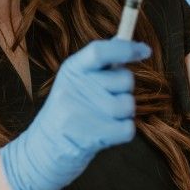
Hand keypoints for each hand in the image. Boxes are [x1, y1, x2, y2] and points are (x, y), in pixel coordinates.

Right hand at [0, 38, 151, 189]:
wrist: (45, 148)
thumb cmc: (67, 110)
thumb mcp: (74, 80)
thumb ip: (99, 63)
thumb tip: (125, 42)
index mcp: (72, 69)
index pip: (100, 51)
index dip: (126, 49)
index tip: (144, 50)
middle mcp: (76, 87)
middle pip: (124, 79)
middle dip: (124, 89)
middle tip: (106, 98)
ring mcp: (83, 112)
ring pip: (128, 104)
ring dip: (123, 113)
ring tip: (103, 117)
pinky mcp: (93, 135)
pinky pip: (128, 128)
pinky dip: (123, 131)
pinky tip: (106, 131)